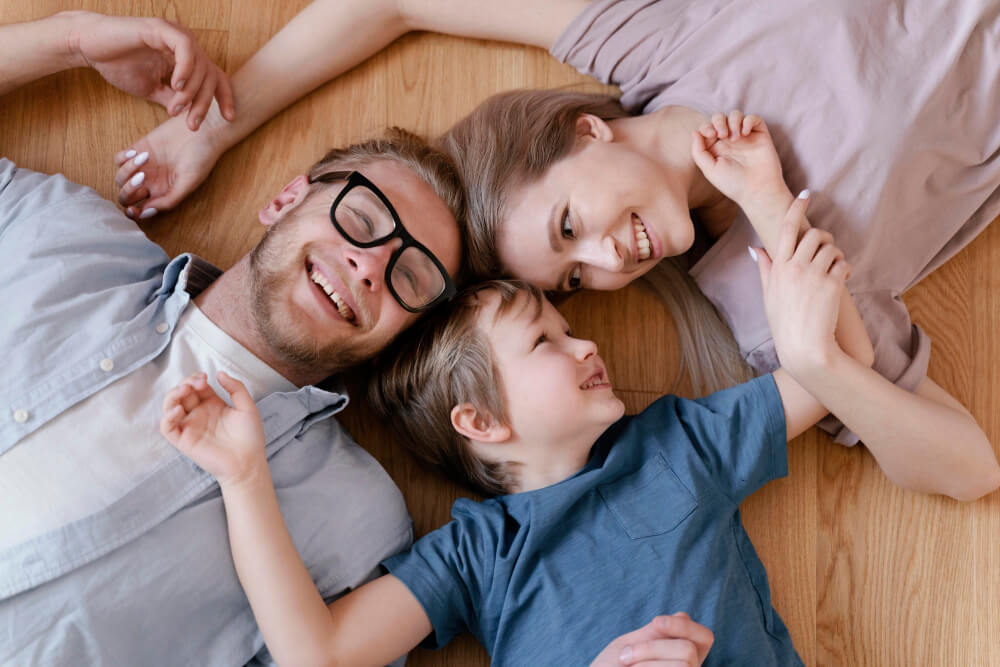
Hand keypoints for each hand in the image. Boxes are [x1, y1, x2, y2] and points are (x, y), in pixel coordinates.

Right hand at [67, 11, 234, 129]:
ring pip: (200, 64)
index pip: (215, 77)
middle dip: (204, 104)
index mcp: (185, 58)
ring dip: (192, 92)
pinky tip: (176, 85)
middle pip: (210, 75)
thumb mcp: (152, 90)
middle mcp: (185, 44)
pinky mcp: (161, 28)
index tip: (229, 119)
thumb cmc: (118, 65)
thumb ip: (173, 99)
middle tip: (192, 124)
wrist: (89, 47)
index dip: (224, 97)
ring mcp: (174, 34)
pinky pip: (185, 48)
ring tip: (176, 109)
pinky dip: (185, 69)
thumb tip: (191, 114)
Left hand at [113, 112, 224, 217]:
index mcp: (163, 194)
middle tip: (142, 178)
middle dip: (128, 191)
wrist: (202, 131)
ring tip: (145, 158)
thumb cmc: (200, 158)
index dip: (133, 213)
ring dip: (128, 171)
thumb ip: (169, 199)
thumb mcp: (189, 182)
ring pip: (121, 178)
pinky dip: (124, 158)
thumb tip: (146, 212)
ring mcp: (143, 167)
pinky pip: (119, 159)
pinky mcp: (138, 149)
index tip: (134, 209)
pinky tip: (138, 153)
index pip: (140, 209)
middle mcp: (151, 183)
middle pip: (126, 196)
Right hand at [160, 371, 266, 486]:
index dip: (196, 378)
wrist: (248, 462)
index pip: (197, 386)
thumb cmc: (250, 437)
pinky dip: (167, 418)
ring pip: (170, 407)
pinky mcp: (184, 440)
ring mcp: (190, 426)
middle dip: (185, 383)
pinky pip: (167, 428)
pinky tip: (178, 410)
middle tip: (195, 383)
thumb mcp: (247, 407)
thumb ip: (236, 388)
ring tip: (184, 391)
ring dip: (172, 395)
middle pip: (182, 393)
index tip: (205, 377)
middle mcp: (199, 414)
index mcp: (213, 404)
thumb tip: (219, 373)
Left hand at [589, 613, 713, 666]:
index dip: (685, 626)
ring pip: (684, 662)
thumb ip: (655, 634)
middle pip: (689, 649)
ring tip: (627, 666)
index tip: (656, 622)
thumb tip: (683, 615)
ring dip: (647, 658)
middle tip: (626, 656)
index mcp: (682, 657)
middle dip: (653, 647)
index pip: (704, 638)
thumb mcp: (631, 646)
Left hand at [690, 111, 788, 213]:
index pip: (707, 128)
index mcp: (715, 148)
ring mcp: (745, 137)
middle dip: (718, 121)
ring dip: (733, 121)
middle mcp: (729, 141)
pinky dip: (748, 120)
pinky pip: (753, 118)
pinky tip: (745, 134)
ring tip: (735, 137)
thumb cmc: (732, 183)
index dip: (706, 126)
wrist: (757, 190)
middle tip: (722, 134)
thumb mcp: (709, 169)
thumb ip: (698, 151)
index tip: (711, 135)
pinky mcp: (760, 135)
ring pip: (736, 115)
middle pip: (720, 118)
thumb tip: (695, 132)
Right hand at [753, 195, 850, 376]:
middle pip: (813, 234)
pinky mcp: (832, 283)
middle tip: (825, 248)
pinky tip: (841, 280)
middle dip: (823, 237)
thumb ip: (764, 268)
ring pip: (831, 247)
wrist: (804, 347)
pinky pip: (843, 263)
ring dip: (835, 255)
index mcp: (778, 267)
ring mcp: (814, 274)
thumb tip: (755, 249)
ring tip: (834, 269)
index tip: (805, 194)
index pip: (787, 228)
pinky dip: (845, 269)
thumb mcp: (768, 294)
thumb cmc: (784, 323)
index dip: (796, 208)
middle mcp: (795, 266)